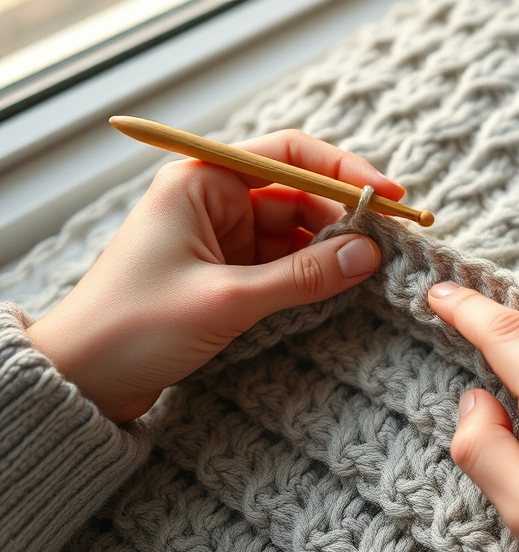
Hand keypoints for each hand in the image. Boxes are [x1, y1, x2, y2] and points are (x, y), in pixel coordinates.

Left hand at [27, 130, 403, 423]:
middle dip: (342, 220)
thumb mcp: (227, 299)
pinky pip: (281, 264)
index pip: (289, 155)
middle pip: (299, 196)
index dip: (343, 171)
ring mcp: (221, 239)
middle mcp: (214, 202)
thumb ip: (302, 277)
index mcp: (202, 182)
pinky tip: (338, 289)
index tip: (387, 197)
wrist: (81, 380)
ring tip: (369, 273)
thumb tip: (368, 254)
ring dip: (328, 252)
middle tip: (388, 246)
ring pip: (294, 234)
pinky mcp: (225, 274)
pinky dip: (309, 276)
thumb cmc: (134, 326)